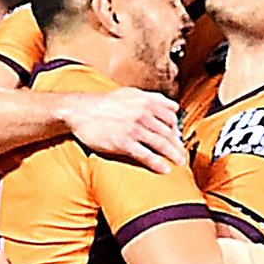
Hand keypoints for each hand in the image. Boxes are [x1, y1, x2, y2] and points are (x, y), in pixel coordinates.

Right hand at [62, 88, 186, 173]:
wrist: (80, 111)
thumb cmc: (104, 103)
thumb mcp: (131, 93)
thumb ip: (154, 98)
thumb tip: (174, 107)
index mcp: (146, 102)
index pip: (171, 117)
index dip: (177, 129)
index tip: (178, 138)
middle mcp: (142, 114)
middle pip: (169, 132)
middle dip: (178, 145)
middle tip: (183, 155)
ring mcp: (134, 129)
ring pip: (161, 144)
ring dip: (173, 155)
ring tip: (180, 163)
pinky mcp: (123, 142)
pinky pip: (146, 155)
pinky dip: (157, 163)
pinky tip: (164, 169)